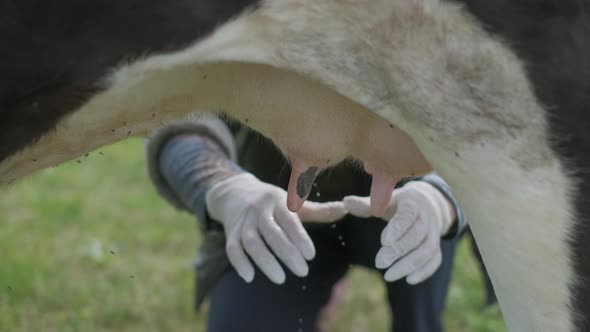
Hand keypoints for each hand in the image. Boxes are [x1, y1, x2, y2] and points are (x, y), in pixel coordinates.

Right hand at [206, 173, 346, 283]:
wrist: (234, 192)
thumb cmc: (272, 202)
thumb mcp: (293, 202)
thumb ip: (318, 210)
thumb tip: (346, 209)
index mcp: (277, 201)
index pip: (289, 220)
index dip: (299, 237)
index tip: (311, 255)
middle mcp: (259, 210)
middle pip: (272, 233)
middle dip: (287, 253)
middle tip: (303, 271)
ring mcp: (243, 222)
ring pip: (252, 242)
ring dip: (265, 261)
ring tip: (281, 278)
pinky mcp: (231, 232)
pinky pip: (232, 248)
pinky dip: (240, 263)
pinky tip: (250, 277)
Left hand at [343, 181, 454, 283]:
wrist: (425, 204)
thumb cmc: (397, 204)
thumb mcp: (383, 201)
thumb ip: (366, 205)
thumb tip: (345, 202)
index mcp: (412, 203)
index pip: (407, 216)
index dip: (397, 229)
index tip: (383, 241)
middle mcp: (426, 218)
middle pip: (417, 236)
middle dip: (398, 251)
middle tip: (379, 263)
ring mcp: (434, 233)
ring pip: (427, 251)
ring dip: (409, 265)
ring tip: (389, 276)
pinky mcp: (436, 246)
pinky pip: (435, 260)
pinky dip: (424, 271)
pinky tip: (409, 280)